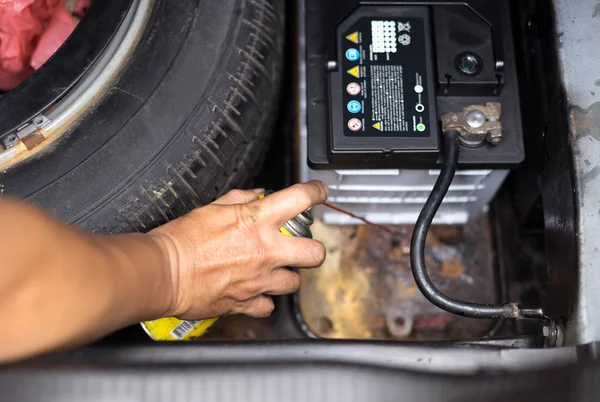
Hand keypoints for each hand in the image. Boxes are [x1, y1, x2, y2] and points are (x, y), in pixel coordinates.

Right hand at [149, 181, 327, 319]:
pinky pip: (268, 306)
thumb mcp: (212, 208)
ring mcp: (259, 279)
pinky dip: (264, 299)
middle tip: (301, 245)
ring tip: (273, 269)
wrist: (162, 272)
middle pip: (315, 253)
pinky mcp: (246, 303)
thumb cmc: (181, 240)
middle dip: (312, 248)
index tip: (319, 193)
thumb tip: (257, 195)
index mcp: (257, 221)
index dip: (317, 192)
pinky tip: (256, 290)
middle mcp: (265, 251)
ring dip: (286, 275)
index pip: (301, 199)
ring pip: (294, 283)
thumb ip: (240, 200)